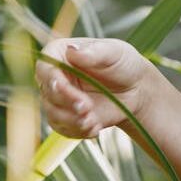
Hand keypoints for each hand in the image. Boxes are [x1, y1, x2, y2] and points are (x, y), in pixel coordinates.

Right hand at [35, 38, 158, 138]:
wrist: (135, 89)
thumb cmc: (123, 63)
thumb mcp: (114, 52)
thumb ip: (94, 52)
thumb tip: (72, 49)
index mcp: (60, 54)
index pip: (45, 67)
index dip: (52, 80)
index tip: (66, 89)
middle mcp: (55, 76)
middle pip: (47, 93)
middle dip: (66, 103)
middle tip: (87, 108)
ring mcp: (60, 98)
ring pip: (53, 114)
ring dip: (72, 120)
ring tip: (93, 120)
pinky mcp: (67, 117)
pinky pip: (64, 129)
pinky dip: (78, 131)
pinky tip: (95, 127)